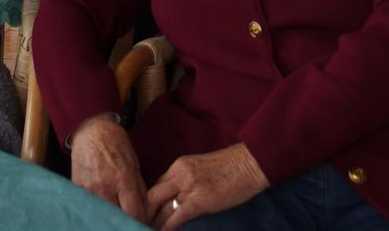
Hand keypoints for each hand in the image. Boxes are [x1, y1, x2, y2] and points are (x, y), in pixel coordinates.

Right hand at [69, 115, 147, 222]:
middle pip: (118, 218)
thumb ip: (139, 188)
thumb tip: (145, 209)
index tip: (143, 222)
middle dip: (126, 220)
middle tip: (130, 219)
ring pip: (103, 214)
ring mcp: (89, 189)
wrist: (91, 130)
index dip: (141, 221)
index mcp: (123, 179)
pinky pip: (89, 206)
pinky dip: (96, 209)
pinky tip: (101, 207)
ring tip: (116, 213)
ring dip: (111, 216)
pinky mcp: (77, 188)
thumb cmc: (115, 143)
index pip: (135, 214)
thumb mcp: (134, 162)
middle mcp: (105, 187)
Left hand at [146, 144, 268, 230]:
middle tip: (139, 226)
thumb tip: (174, 202)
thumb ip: (184, 183)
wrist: (249, 164)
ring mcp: (188, 187)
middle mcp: (179, 174)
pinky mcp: (199, 201)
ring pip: (162, 208)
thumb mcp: (200, 170)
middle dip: (144, 214)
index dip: (148, 204)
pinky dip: (167, 228)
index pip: (156, 186)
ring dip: (154, 223)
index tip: (144, 215)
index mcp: (178, 166)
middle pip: (152, 197)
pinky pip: (177, 217)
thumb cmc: (230, 169)